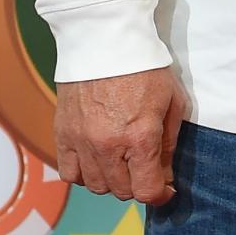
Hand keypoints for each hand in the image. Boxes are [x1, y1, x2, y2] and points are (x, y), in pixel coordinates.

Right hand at [55, 67, 184, 203]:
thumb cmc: (145, 68)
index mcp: (140, 137)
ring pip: (95, 186)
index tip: (166, 188)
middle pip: (122, 191)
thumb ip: (168, 144)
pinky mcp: (62, 133)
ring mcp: (82, 141)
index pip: (147, 191)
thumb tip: (165, 176)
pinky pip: (69, 173)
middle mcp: (108, 145)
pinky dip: (83, 173)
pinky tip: (95, 160)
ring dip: (111, 180)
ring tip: (120, 162)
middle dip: (137, 184)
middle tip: (143, 167)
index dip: (161, 194)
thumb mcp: (172, 103)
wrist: (105, 40)